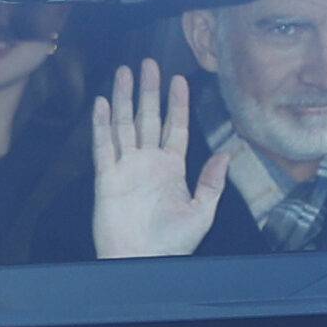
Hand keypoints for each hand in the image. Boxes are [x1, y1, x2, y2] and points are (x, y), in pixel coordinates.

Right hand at [92, 59, 228, 257]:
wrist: (143, 261)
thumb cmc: (173, 243)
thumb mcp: (203, 211)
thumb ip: (212, 181)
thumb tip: (226, 154)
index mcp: (172, 168)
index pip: (175, 127)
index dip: (177, 103)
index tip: (178, 79)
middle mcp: (148, 162)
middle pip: (148, 117)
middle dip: (148, 90)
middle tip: (148, 64)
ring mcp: (126, 167)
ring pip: (124, 124)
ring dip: (124, 98)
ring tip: (124, 72)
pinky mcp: (107, 177)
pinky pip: (104, 146)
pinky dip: (102, 124)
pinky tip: (101, 103)